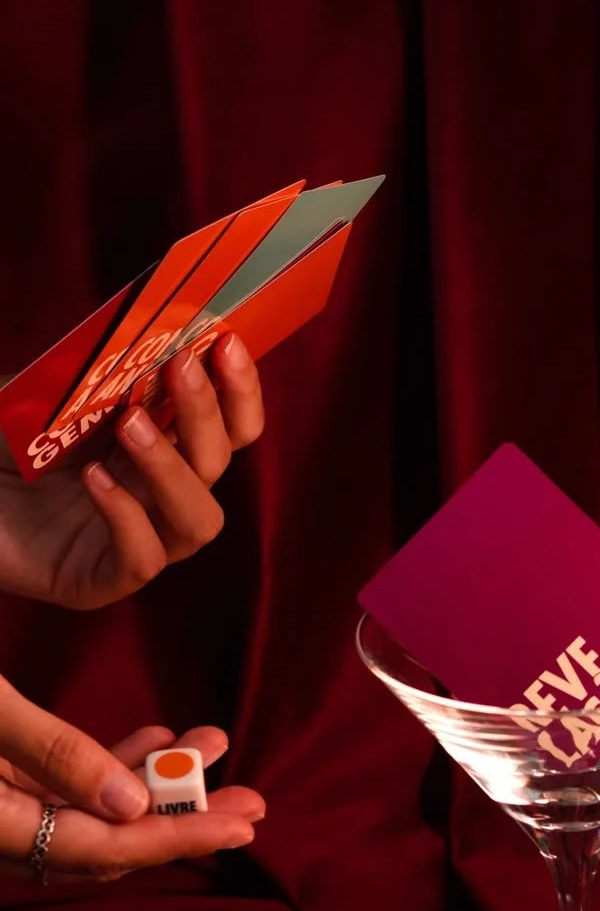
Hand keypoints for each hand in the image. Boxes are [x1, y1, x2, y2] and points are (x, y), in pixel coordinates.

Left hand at [0, 335, 264, 609]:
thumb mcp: (48, 390)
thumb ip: (98, 368)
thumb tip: (145, 328)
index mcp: (156, 449)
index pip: (229, 429)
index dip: (239, 391)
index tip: (227, 344)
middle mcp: (155, 497)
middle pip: (217, 464)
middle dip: (206, 415)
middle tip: (179, 369)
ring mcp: (133, 542)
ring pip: (198, 521)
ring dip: (173, 470)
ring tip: (131, 425)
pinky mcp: (97, 581)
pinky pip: (141, 559)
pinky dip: (127, 517)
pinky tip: (92, 479)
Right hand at [0, 676, 262, 883]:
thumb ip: (51, 754)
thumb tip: (133, 802)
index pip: (101, 848)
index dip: (176, 838)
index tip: (240, 829)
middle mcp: (0, 832)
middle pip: (106, 840)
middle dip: (181, 819)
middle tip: (250, 802)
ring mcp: (1, 806)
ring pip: (90, 810)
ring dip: (154, 781)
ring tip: (212, 745)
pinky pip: (64, 786)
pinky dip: (112, 766)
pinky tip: (158, 740)